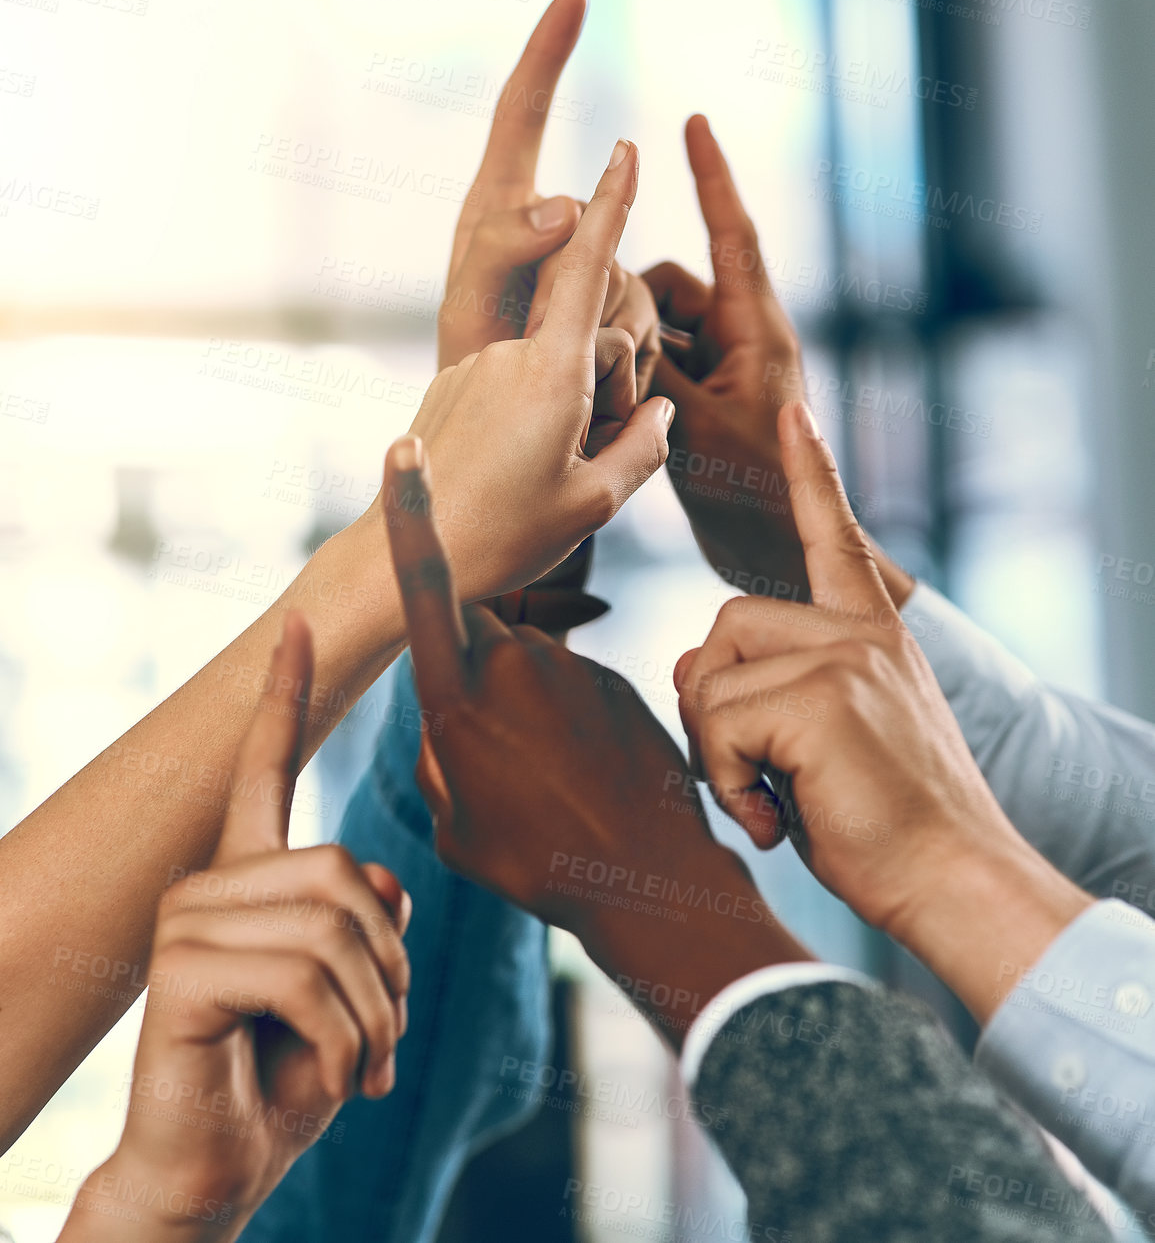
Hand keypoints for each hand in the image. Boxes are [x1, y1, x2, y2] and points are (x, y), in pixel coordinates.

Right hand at [64, 615, 410, 1239]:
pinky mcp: (179, 972)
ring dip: (373, 1016)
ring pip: (333, 928)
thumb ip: (371, 927)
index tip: (297, 622)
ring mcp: (188, 921)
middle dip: (389, 968)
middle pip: (347, 873)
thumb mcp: (356, 995)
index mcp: (252, 874)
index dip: (283, 692)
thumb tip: (385, 888)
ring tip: (361, 1067)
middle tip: (385, 1040)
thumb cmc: (287, 1080)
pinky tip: (334, 1082)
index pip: (266, 764)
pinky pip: (306, 979)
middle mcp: (212, 882)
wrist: (219, 1172)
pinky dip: (344, 1042)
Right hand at [380, 437, 809, 1049]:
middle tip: (498, 753)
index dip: (409, 518)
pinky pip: (570, 679)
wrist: (647, 881)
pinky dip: (570, 715)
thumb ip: (436, 756)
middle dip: (472, 670)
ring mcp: (567, 667)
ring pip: (524, 659)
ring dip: (525, 701)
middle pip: (473, 633)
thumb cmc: (534, 864)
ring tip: (552, 780)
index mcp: (457, 699)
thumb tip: (444, 719)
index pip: (424, 590)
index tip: (403, 449)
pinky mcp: (613, 676)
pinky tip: (588, 772)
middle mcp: (510, 666)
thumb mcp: (454, 824)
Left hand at [396, 140, 674, 601]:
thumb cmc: (505, 539)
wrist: (405, 561)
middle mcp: (511, 357)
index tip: (627, 148)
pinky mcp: (458, 387)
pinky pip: (520, 382)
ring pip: (556, 365)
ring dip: (573, 412)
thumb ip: (643, 448)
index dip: (611, 205)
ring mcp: (479, 369)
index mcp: (549, 374)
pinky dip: (538, 418)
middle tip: (594, 454)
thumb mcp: (593, 504)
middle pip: (590, 339)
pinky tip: (515, 473)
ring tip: (551, 476)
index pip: (589, 269)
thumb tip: (661, 411)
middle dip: (610, 383)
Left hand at [439, 0, 658, 397]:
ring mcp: (577, 283)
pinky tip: (590, 410)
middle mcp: (538, 240)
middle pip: (599, 227)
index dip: (546, 52)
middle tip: (556, 348)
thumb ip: (505, 252)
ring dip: (607, 346)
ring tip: (562, 397)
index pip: (520, 114)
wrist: (478, 475)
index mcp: (493, 217)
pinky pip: (644, 329)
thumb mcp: (474, 316)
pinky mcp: (607, 322)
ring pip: (630, 285)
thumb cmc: (465, 380)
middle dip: (591, 293)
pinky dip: (623, 371)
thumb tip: (565, 199)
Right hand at [644, 115, 914, 607]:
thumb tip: (609, 319)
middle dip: (635, 310)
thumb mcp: (700, 428)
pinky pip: (653, 363)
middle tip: (620, 368)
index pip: (733, 234)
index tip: (694, 121)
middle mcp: (739, 338)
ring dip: (629, 353)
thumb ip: (654, 369)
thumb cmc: (760, 496)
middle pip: (669, 286)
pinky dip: (631, 379)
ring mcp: (720, 369)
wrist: (784, 558)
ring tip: (626, 408)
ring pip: (652, 327)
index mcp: (757, 330)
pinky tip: (614, 417)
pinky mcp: (700, 399)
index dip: (713, 175)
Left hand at [675, 400, 1090, 1023]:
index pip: (836, 538)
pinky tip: (773, 819)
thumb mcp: (824, 737)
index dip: (813, 473)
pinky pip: (717, 723)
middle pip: (725, 627)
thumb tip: (690, 664)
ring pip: (711, 677)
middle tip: (748, 773)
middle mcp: (861, 631)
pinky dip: (726, 782)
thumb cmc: (885, 825)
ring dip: (716, 751)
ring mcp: (844, 656)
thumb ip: (769, 686)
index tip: (795, 413)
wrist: (953, 879)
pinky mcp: (822, 694)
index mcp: (873, 632)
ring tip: (768, 799)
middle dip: (711, 703)